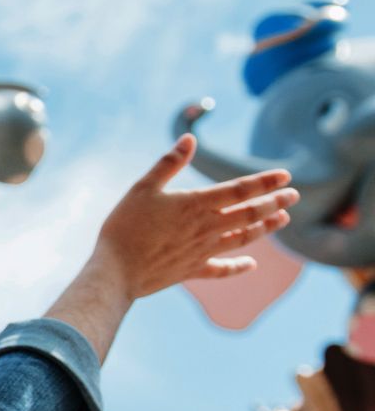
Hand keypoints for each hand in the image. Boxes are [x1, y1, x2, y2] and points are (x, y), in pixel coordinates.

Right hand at [44, 134, 296, 361]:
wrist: (116, 271)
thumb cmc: (125, 226)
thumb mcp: (142, 187)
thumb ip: (168, 163)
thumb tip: (188, 139)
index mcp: (195, 204)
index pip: (239, 190)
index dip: (264, 182)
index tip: (285, 175)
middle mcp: (205, 228)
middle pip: (249, 214)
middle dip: (274, 203)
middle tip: (294, 195)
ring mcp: (202, 251)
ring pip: (242, 238)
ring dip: (265, 228)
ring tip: (283, 219)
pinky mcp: (192, 270)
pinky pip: (222, 269)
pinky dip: (239, 267)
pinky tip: (252, 264)